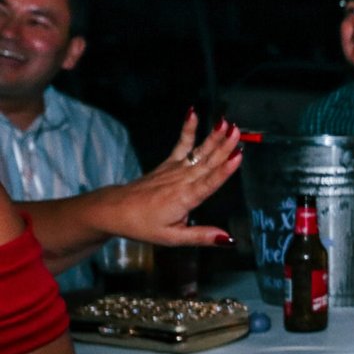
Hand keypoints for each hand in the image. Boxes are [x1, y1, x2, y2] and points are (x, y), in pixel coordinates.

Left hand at [89, 111, 242, 246]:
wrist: (115, 210)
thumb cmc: (144, 225)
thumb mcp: (171, 238)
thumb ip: (200, 236)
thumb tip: (228, 239)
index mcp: (185, 199)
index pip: (208, 183)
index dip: (224, 170)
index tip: (237, 156)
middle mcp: (182, 181)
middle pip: (207, 163)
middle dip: (224, 146)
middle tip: (238, 132)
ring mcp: (174, 169)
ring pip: (199, 152)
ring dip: (214, 137)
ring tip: (227, 124)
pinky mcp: (168, 163)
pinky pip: (181, 144)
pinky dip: (188, 129)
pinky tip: (193, 114)